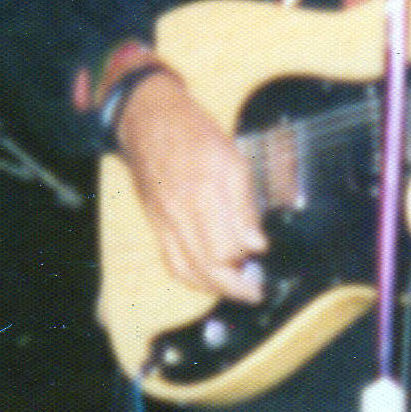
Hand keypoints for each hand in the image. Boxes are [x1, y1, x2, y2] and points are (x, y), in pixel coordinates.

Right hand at [114, 71, 266, 301]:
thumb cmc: (194, 134)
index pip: (227, 247)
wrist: (148, 120)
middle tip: (255, 291)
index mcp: (205, 194)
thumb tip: (256, 244)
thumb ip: (244, 205)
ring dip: (214, 287)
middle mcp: (182, 213)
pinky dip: (191, 277)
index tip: (262, 256)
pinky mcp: (155, 224)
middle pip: (208, 267)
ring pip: (187, 271)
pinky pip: (171, 262)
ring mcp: (165, 221)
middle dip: (235, 286)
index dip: (247, 258)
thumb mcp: (233, 159)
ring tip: (236, 290)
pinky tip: (208, 280)